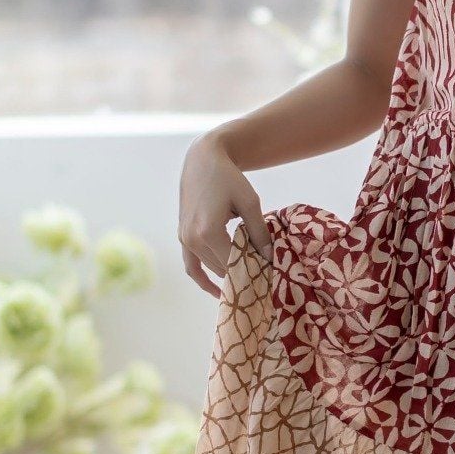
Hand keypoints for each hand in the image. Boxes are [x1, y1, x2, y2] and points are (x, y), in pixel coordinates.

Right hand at [178, 133, 269, 299]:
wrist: (202, 161)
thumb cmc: (229, 178)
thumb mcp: (250, 202)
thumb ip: (259, 232)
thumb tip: (269, 258)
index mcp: (208, 232)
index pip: (235, 264)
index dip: (254, 270)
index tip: (271, 275)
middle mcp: (193, 240)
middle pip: (223, 269)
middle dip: (244, 272)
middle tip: (265, 276)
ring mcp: (185, 240)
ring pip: (211, 268)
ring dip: (229, 272)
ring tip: (250, 279)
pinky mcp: (183, 238)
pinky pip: (191, 267)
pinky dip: (203, 280)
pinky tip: (218, 293)